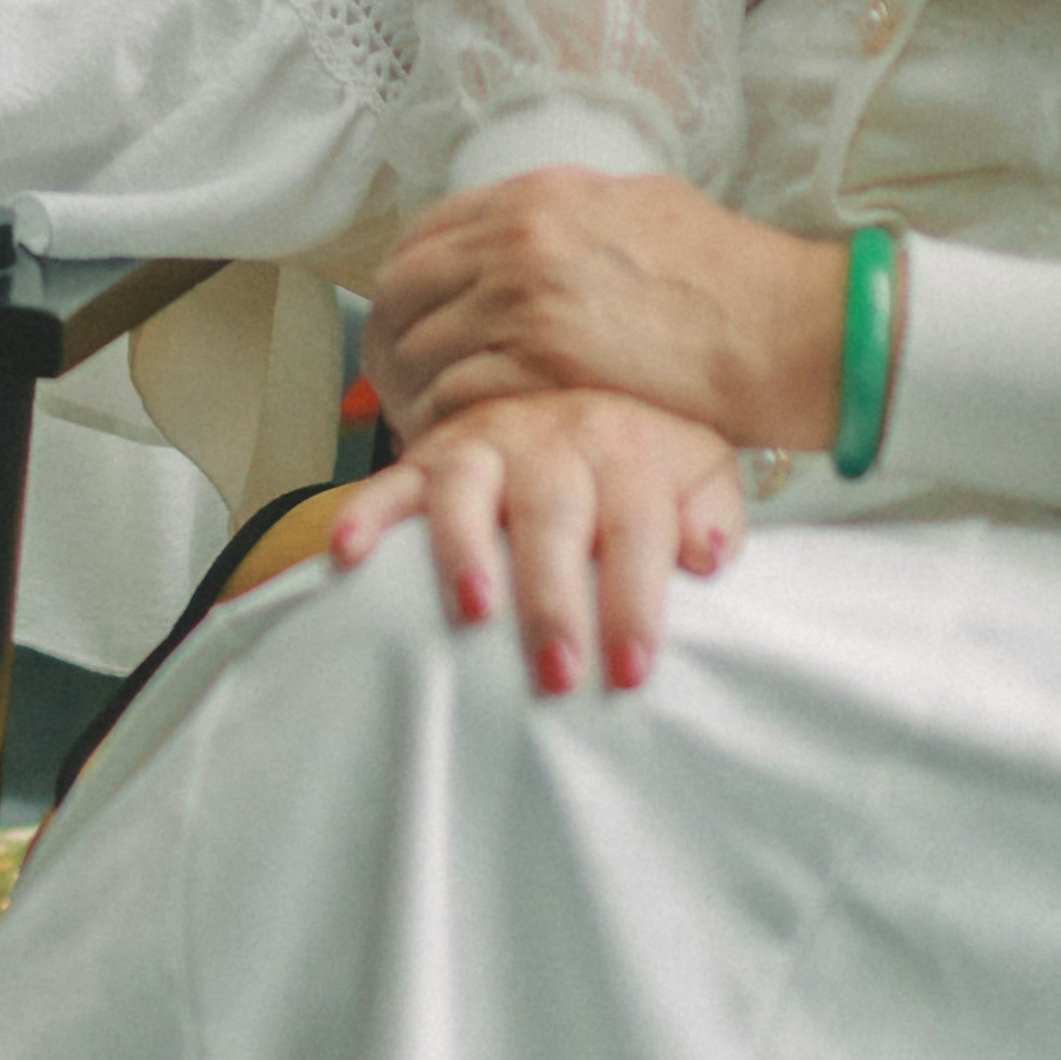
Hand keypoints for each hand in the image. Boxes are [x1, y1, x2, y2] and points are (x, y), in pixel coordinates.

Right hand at [320, 381, 744, 696]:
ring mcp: (485, 443)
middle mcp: (553, 438)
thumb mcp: (698, 470)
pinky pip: (390, 481)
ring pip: (468, 491)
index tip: (630, 673)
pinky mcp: (428, 455)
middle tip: (556, 674)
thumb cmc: (637, 460)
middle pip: (553, 516)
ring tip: (473, 613)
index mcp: (626, 447)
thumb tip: (710, 556)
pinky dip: (366, 514)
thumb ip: (713, 512)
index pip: (636, 527)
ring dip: (466, 550)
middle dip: (553, 598)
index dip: (635, 602)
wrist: (571, 385)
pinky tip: (347, 555)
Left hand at [367, 160, 849, 456]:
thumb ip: (574, 216)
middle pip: (403, 289)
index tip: (403, 320)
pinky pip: (456, 396)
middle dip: (390, 340)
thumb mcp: (642, 208)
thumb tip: (536, 227)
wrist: (782, 327)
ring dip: (408, 391)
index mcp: (538, 196)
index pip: (424, 234)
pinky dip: (445, 425)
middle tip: (394, 383)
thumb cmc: (731, 277)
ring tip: (418, 425)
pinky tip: (455, 447)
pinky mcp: (541, 363)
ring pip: (419, 347)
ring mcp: (525, 298)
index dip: (403, 285)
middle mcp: (519, 236)